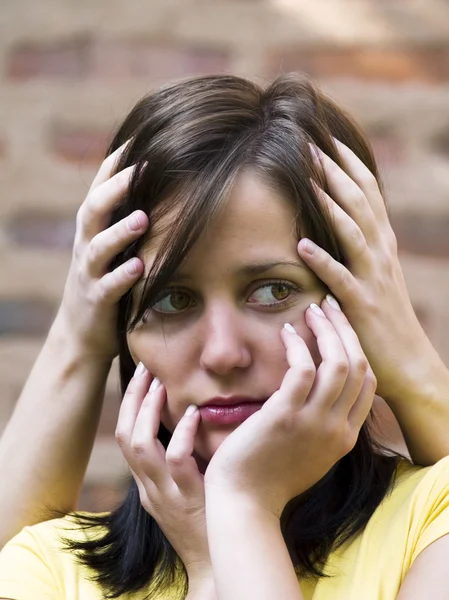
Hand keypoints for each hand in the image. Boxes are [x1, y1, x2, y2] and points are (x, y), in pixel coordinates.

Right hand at [56, 144, 148, 360]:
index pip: (101, 185)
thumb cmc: (108, 277)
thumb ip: (130, 215)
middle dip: (117, 188)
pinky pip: (107, 286)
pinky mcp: (95, 300)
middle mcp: (87, 243)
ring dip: (119, 231)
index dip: (118, 162)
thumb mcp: (115, 244)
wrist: (82, 329)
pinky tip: (141, 266)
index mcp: (94, 226)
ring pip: (98, 246)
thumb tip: (166, 183)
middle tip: (144, 168)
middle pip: (94, 208)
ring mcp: (89, 271)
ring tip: (142, 218)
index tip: (144, 138)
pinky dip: (122, 276)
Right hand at [115, 364, 211, 580]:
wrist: (217, 564)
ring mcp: (164, 493)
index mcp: (146, 482)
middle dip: (132, 399)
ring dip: (148, 410)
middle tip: (146, 368)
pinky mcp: (186, 498)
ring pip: (139, 445)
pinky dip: (180, 434)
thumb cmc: (207, 520)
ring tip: (161, 384)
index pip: (125, 435)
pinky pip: (175, 460)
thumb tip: (193, 420)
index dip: (130, 404)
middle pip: (124, 434)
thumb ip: (183, 460)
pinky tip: (194, 415)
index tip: (144, 375)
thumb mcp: (184, 490)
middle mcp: (147, 486)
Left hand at [204, 302, 375, 518]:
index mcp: (345, 437)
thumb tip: (319, 392)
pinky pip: (302, 370)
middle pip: (358, 366)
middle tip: (328, 306)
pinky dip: (297, 346)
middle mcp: (338, 429)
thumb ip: (322, 425)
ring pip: (337, 364)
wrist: (244, 503)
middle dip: (345, 330)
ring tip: (311, 311)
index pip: (367, 383)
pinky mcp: (286, 416)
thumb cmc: (269, 476)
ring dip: (327, 330)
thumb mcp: (309, 453)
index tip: (340, 327)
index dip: (356, 348)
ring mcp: (314, 423)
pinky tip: (286, 332)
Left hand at [297, 139, 431, 402]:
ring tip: (307, 179)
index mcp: (383, 244)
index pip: (368, 193)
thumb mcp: (377, 275)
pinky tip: (302, 245)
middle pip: (360, 203)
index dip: (350, 164)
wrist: (410, 363)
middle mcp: (381, 254)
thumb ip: (361, 248)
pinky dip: (322, 260)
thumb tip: (337, 222)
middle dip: (337, 171)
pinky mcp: (362, 305)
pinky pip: (341, 279)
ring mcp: (374, 278)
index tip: (328, 139)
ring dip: (330, 203)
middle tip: (312, 143)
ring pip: (353, 231)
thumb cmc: (386, 319)